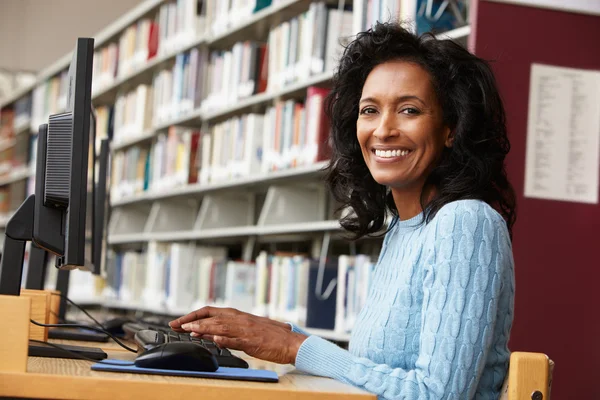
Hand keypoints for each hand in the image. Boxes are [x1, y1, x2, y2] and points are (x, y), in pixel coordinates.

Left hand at [169, 306, 307, 364]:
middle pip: (211, 317)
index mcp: (238, 315)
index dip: (193, 315)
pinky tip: (215, 340)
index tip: (179, 322)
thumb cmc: (270, 336)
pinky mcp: (252, 342)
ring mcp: (245, 330)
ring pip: (221, 326)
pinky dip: (225, 339)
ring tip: (189, 330)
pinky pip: (236, 340)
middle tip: (175, 326)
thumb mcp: (248, 329)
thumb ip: (230, 330)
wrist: (289, 342)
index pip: (210, 311)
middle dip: (191, 321)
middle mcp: (239, 320)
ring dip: (203, 327)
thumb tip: (211, 334)